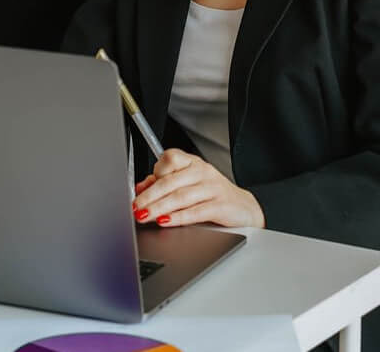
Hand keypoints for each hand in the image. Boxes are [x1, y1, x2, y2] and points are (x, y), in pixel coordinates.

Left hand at [132, 148, 264, 228]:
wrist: (244, 208)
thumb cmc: (212, 195)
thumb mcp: (188, 184)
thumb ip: (165, 183)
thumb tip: (141, 186)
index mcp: (192, 163)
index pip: (170, 158)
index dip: (154, 172)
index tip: (140, 188)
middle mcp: (202, 172)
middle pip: (170, 182)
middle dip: (149, 196)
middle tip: (135, 207)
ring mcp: (212, 188)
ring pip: (180, 197)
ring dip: (159, 207)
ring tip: (144, 215)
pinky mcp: (220, 205)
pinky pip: (195, 211)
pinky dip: (178, 217)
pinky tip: (166, 221)